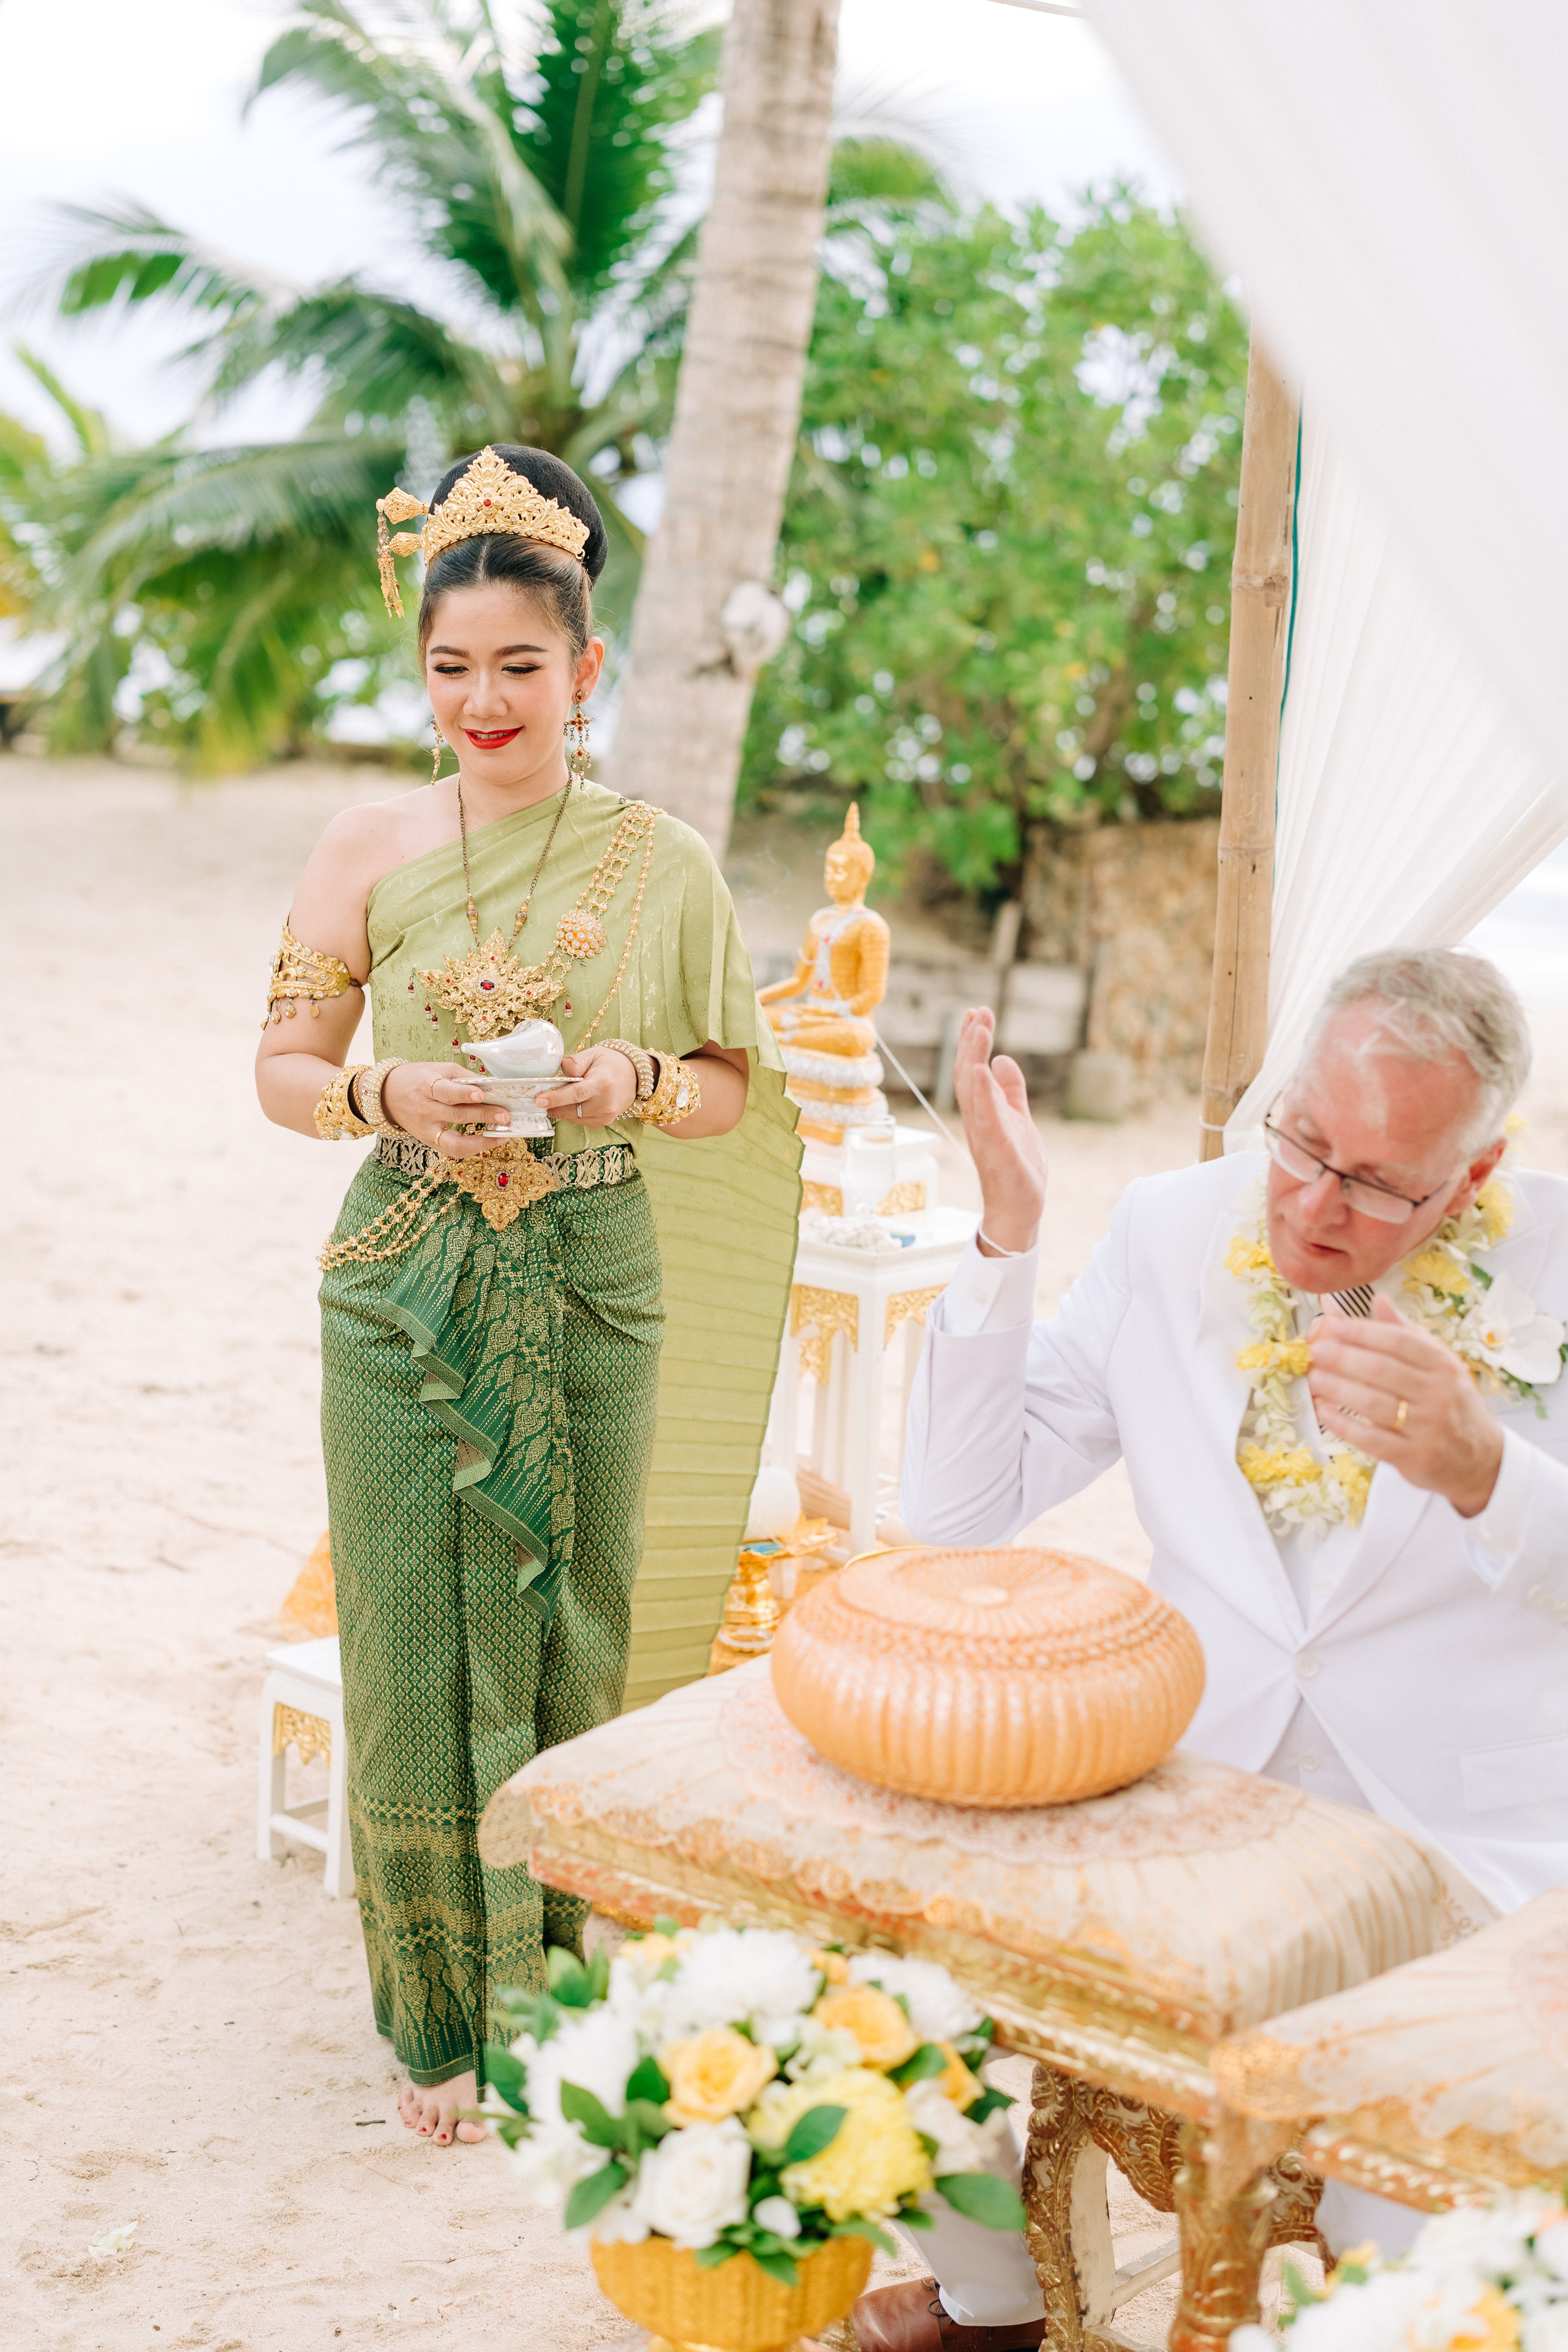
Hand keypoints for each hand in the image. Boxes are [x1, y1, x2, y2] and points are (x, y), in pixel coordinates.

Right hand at [380, 1062, 511, 1158]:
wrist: (386, 1095)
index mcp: (426, 1086)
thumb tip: (493, 1084)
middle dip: (483, 1116)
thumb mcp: (438, 1069)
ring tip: (501, 1135)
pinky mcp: (428, 1142)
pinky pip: (452, 1150)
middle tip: (505, 1115)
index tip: (482, 1094)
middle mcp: (425, 1110)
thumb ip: (464, 1077)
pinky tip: (488, 1142)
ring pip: (454, 1142)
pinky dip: (472, 1148)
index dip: (464, 1094)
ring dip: (481, 1141)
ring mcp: (426, 1130)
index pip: (446, 1092)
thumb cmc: (417, 1078)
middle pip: (456, 1116)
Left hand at [536, 1046, 638, 1127]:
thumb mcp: (593, 1054)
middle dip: (554, 1104)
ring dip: (562, 1108)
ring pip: (574, 1116)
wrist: (634, 1077)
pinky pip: (580, 1120)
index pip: (576, 1093)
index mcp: (602, 1082)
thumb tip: (563, 1070)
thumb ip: (576, 1062)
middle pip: (572, 1108)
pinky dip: (573, 1112)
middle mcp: (606, 1102)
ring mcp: (606, 1115)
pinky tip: (574, 1102)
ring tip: (559, 1097)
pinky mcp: (604, 1122)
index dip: (556, 1098)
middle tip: (541, 1096)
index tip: (539, 1100)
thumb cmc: (610, 1063)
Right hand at [953, 1006, 1047, 1254]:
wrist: (1019, 1210)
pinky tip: (984, 1068)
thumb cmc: (1017, 1168)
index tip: (978, 1014)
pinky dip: (983, 1091)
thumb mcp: (1018, 1120)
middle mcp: (978, 1120)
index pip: (973, 1070)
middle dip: (971, 1041)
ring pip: (972, 1089)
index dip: (973, 1042)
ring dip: (974, 1056)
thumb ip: (1011, 1091)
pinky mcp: (997, 1149)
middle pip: (968, 1073)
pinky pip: (986, 1116)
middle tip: (978, 1012)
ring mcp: (984, 1134)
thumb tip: (1002, 1060)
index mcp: (983, 1112)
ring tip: (980, 1028)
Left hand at [1309, 1295, 1503, 1516]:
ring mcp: (1428, 1427)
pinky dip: (1343, 1424)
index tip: (1329, 1324)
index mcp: (1443, 1364)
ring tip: (1313, 1377)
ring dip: (1337, 1388)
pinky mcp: (1414, 1457)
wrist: (1480, 1458)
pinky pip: (1371, 1439)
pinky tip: (1324, 1411)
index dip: (1359, 1331)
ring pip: (1373, 1404)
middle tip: (1314, 1350)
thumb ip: (1405, 1333)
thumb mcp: (1437, 1364)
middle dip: (1342, 1357)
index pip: (1397, 1341)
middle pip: (1381, 1370)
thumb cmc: (1449, 1402)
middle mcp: (1439, 1393)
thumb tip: (1378, 1298)